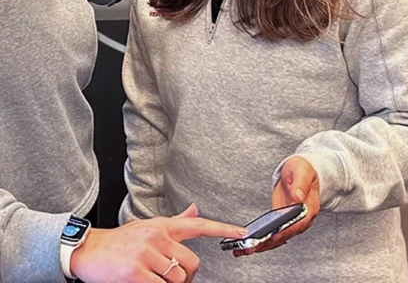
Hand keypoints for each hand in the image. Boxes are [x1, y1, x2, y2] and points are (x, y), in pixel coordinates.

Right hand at [71, 203, 247, 282]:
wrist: (88, 250)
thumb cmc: (120, 241)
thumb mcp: (148, 226)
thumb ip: (175, 222)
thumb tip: (195, 209)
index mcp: (163, 226)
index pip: (199, 225)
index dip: (223, 228)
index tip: (242, 232)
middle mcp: (157, 236)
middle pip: (191, 262)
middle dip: (186, 277)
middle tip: (174, 280)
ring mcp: (146, 254)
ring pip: (177, 278)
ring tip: (155, 280)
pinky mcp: (134, 272)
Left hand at [234, 156, 319, 256]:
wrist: (300, 171)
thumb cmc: (302, 169)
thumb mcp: (302, 171)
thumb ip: (300, 183)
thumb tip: (298, 197)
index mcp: (310, 208)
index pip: (298, 224)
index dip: (286, 231)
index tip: (273, 236)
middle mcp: (302, 219)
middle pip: (286, 235)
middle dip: (268, 243)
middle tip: (251, 247)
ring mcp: (292, 222)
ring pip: (278, 238)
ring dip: (262, 245)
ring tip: (243, 249)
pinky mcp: (282, 221)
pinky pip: (273, 234)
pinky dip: (261, 240)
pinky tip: (248, 244)